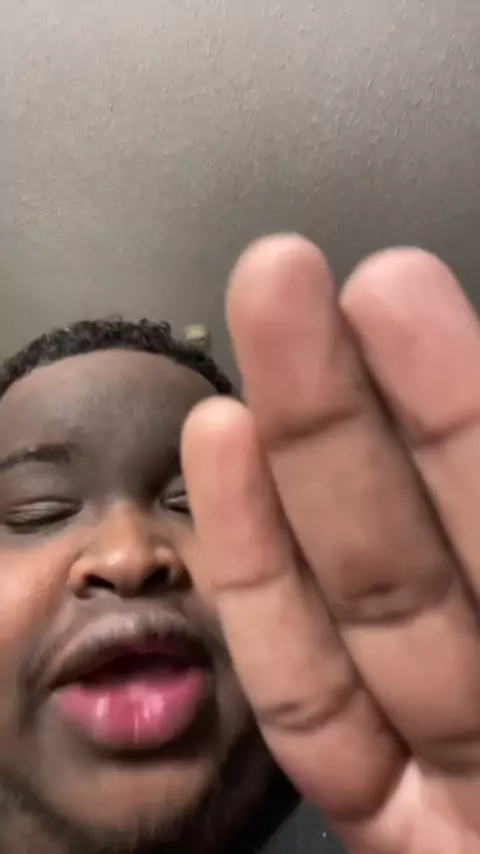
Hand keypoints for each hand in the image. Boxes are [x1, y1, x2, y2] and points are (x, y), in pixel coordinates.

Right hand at [182, 235, 479, 853]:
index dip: (451, 397)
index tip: (390, 292)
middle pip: (423, 525)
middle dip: (350, 402)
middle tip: (289, 276)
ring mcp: (450, 749)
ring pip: (359, 591)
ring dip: (293, 460)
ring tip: (248, 335)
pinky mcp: (384, 815)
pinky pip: (317, 703)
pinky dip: (262, 587)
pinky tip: (223, 469)